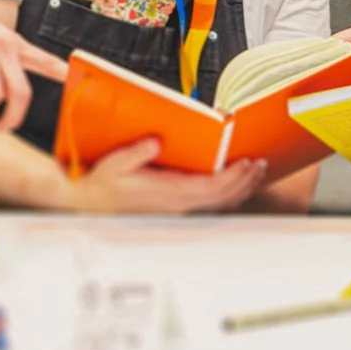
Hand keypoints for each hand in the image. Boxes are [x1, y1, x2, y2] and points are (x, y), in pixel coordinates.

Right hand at [65, 138, 267, 213]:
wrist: (91, 203)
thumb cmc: (103, 184)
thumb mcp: (116, 163)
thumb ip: (137, 153)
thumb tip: (156, 142)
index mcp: (168, 193)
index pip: (210, 188)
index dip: (232, 177)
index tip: (246, 162)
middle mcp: (178, 203)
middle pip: (222, 197)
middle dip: (244, 181)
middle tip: (259, 163)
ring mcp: (178, 207)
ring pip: (219, 202)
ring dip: (239, 188)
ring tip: (253, 171)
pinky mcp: (175, 205)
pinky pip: (209, 202)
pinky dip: (226, 192)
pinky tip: (232, 181)